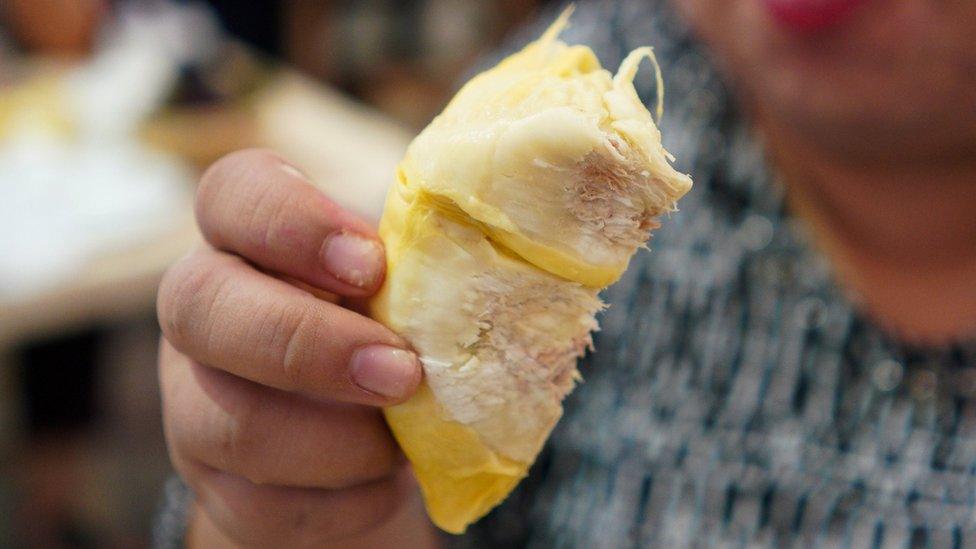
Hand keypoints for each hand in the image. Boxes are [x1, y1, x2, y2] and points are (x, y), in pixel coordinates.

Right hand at [157, 149, 428, 546]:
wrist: (368, 441)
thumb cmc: (391, 332)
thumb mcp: (405, 285)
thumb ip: (419, 264)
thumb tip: (482, 274)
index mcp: (247, 238)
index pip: (233, 193)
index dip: (292, 222)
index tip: (371, 263)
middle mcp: (203, 311)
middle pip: (200, 306)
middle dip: (305, 343)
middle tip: (401, 371)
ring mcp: (195, 401)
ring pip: (230, 423)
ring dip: (336, 440)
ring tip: (405, 441)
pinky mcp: (214, 486)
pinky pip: (264, 505)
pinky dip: (342, 499)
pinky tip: (382, 481)